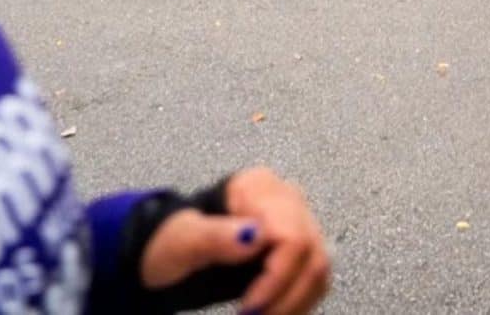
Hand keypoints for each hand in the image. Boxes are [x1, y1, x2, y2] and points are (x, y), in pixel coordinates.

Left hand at [140, 167, 330, 314]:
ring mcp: (297, 222)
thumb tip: (254, 236)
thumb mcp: (180, 241)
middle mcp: (286, 200)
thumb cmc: (172, 242)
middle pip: (311, 253)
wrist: (170, 252)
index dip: (277, 278)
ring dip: (295, 302)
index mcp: (258, 188)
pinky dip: (299, 301)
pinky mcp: (300, 246)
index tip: (249, 307)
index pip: (291, 236)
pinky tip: (276, 311)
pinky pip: (315, 276)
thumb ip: (214, 235)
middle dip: (286, 296)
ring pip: (318, 267)